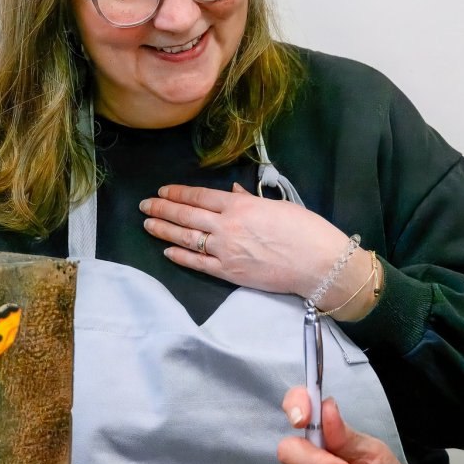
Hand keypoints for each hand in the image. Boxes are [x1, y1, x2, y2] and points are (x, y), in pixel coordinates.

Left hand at [140, 183, 349, 297]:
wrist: (318, 263)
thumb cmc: (305, 229)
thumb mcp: (278, 206)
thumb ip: (250, 201)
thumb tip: (232, 194)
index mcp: (240, 206)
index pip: (199, 196)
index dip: (178, 193)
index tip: (163, 191)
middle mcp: (227, 226)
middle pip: (186, 215)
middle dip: (162, 208)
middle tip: (144, 205)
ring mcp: (225, 250)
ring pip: (186, 238)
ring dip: (164, 230)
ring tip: (147, 224)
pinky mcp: (229, 273)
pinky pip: (198, 263)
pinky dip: (180, 257)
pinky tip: (167, 252)